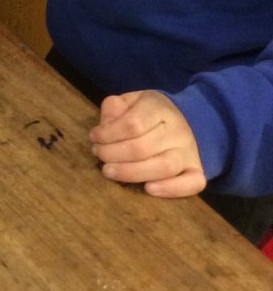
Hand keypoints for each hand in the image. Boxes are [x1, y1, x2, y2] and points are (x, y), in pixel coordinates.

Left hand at [89, 91, 206, 197]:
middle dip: (112, 154)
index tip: (94, 137)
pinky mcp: (197, 171)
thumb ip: (115, 108)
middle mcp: (178, 130)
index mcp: (159, 108)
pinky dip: (172, 189)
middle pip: (142, 147)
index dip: (108, 134)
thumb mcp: (131, 102)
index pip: (133, 123)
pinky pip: (192, 183)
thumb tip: (105, 125)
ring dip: (131, 173)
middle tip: (98, 155)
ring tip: (109, 172)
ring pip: (164, 167)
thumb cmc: (149, 114)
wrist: (188, 121)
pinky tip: (149, 189)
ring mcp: (189, 152)